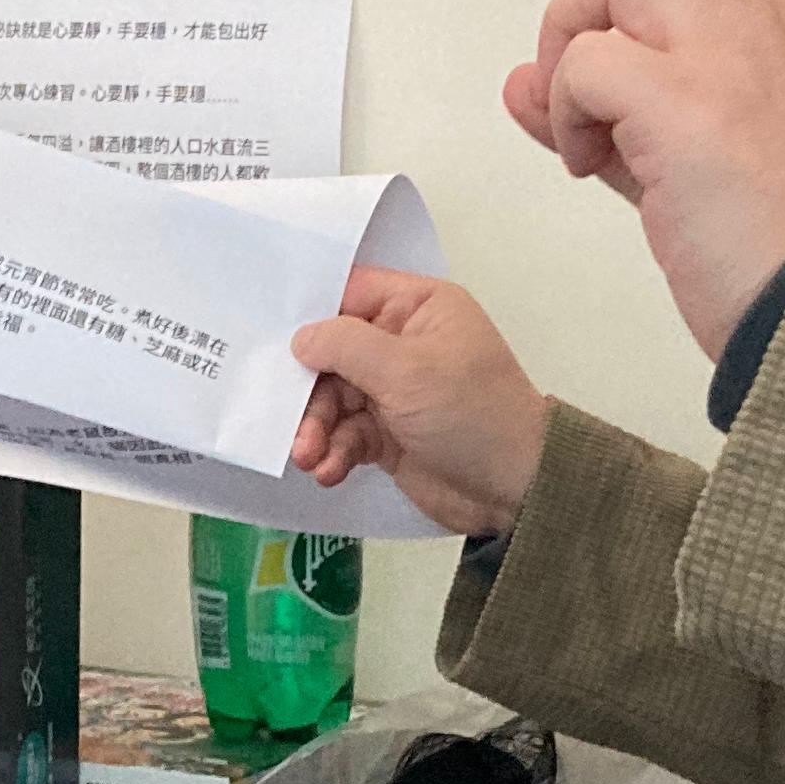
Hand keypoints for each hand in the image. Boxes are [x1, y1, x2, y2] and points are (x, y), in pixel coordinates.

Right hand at [290, 268, 548, 536]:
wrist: (514, 490)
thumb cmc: (472, 413)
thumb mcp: (406, 370)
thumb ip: (345, 346)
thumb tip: (300, 338)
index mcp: (418, 308)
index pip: (350, 293)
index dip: (311, 312)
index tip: (269, 335)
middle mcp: (403, 343)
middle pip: (332, 353)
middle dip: (309, 390)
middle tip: (290, 420)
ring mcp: (394, 390)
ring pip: (333, 399)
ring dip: (316, 428)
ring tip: (308, 457)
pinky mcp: (388, 434)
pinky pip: (345, 434)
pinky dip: (333, 452)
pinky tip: (329, 471)